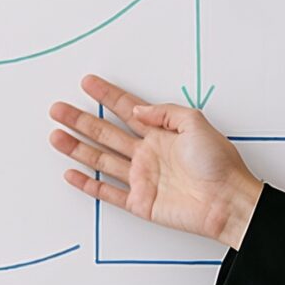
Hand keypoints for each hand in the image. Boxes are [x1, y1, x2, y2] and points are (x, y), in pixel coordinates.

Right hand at [49, 75, 263, 244]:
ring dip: (77, 148)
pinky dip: (89, 184)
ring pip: (101, 159)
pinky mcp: (140, 201)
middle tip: (58, 108)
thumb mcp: (196, 123)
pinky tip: (73, 173)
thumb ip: (165, 113)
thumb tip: (138, 108)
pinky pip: (108, 191)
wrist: (227, 201)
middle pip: (105, 132)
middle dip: (80, 120)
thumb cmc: (219, 165)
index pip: (126, 109)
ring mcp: (141, 178)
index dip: (106, 95)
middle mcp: (147, 154)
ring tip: (57, 136)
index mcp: (160, 134)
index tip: (88, 83)